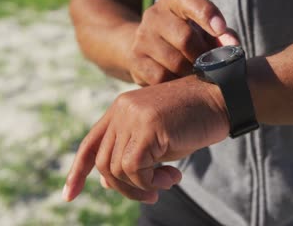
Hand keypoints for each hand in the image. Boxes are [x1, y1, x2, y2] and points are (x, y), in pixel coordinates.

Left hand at [62, 76, 228, 202]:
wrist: (223, 98)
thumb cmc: (195, 120)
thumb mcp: (159, 141)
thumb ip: (133, 155)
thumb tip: (107, 182)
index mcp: (120, 109)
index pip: (90, 143)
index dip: (77, 171)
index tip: (68, 195)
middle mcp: (121, 110)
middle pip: (103, 162)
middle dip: (125, 187)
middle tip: (154, 193)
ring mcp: (133, 115)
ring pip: (117, 168)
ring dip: (142, 186)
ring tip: (168, 182)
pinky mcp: (148, 126)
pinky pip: (134, 168)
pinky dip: (150, 182)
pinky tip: (173, 176)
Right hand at [124, 0, 238, 85]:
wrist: (147, 48)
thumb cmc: (186, 37)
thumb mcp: (204, 30)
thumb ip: (223, 34)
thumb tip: (232, 46)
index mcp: (174, 1)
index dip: (207, 13)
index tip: (221, 29)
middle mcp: (154, 15)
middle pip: (185, 37)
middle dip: (203, 55)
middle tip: (209, 64)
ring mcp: (142, 38)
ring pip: (174, 62)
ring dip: (191, 72)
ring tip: (196, 73)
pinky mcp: (136, 61)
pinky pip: (161, 78)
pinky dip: (176, 83)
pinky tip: (180, 81)